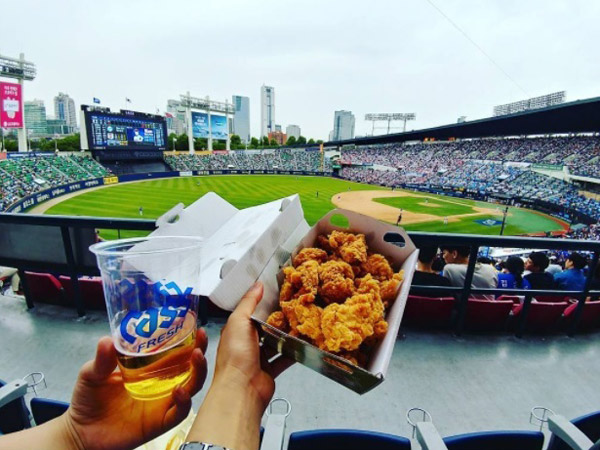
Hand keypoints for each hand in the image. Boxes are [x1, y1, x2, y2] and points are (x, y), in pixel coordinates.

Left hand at [64, 330, 207, 449]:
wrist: (80, 431)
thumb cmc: (89, 400)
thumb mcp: (92, 374)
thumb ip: (102, 360)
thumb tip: (107, 340)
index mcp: (150, 369)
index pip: (175, 352)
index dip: (188, 340)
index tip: (195, 325)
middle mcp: (161, 384)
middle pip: (190, 367)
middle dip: (200, 352)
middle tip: (201, 339)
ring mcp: (162, 403)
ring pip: (191, 387)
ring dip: (198, 372)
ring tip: (196, 357)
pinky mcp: (160, 422)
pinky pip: (179, 413)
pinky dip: (184, 402)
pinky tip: (179, 391)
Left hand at [214, 281, 292, 408]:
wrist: (241, 390)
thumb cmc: (235, 356)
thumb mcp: (239, 321)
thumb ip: (249, 302)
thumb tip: (257, 285)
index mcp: (236, 330)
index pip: (250, 312)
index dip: (262, 302)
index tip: (278, 293)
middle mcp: (246, 343)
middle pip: (265, 327)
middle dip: (277, 319)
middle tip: (294, 307)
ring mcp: (258, 357)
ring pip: (275, 342)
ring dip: (286, 335)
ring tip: (300, 323)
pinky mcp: (270, 369)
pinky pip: (284, 358)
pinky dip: (293, 353)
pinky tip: (302, 345)